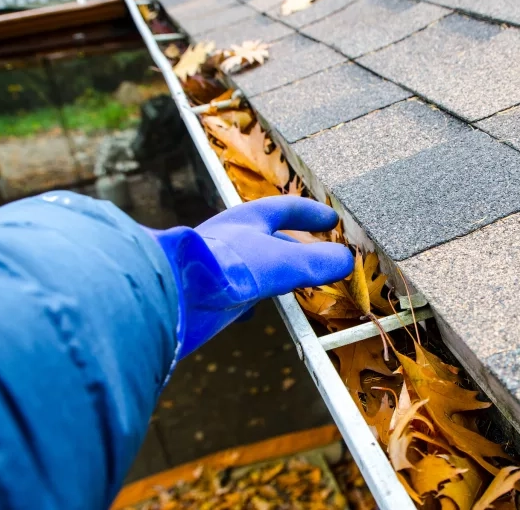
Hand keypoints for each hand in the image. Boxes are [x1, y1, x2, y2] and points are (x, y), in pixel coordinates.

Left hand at [148, 196, 352, 358]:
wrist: (172, 294)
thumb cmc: (226, 266)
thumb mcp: (282, 262)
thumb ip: (316, 262)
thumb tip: (347, 260)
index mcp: (248, 219)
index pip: (286, 208)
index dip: (311, 213)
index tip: (332, 219)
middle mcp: (232, 238)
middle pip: (270, 237)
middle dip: (296, 245)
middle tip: (319, 254)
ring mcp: (219, 266)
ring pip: (254, 266)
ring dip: (275, 273)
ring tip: (294, 284)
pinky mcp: (208, 293)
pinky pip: (235, 292)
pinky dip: (250, 299)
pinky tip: (252, 312)